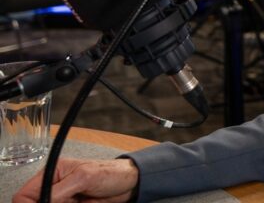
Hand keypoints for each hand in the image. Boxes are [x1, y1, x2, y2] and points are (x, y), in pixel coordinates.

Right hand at [13, 158, 139, 202]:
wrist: (129, 184)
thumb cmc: (111, 172)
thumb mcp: (83, 178)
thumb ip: (59, 191)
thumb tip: (42, 200)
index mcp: (53, 173)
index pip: (25, 194)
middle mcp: (54, 187)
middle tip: (69, 202)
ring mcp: (62, 199)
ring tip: (79, 201)